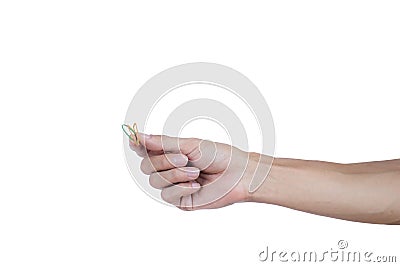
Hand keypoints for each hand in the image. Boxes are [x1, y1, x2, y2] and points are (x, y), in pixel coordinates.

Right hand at [130, 133, 265, 209]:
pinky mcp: (180, 200)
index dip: (137, 145)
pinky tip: (196, 185)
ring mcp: (174, 185)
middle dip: (164, 162)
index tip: (134, 141)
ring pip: (155, 181)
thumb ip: (163, 143)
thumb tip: (139, 136)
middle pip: (146, 166)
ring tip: (195, 172)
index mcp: (171, 153)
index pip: (145, 150)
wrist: (238, 174)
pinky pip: (167, 195)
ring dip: (175, 175)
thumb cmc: (218, 156)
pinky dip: (181, 188)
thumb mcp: (190, 144)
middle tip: (184, 158)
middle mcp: (169, 169)